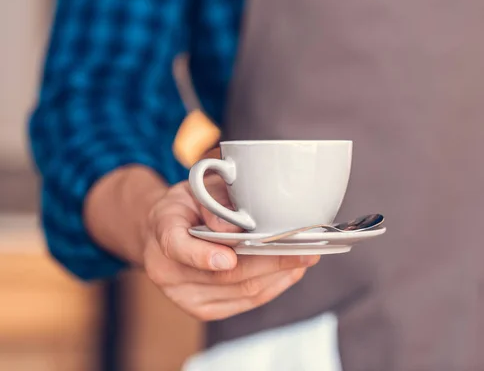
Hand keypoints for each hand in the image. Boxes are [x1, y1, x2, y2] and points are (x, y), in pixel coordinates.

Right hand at [141, 176, 319, 320]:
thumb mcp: (197, 189)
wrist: (161, 233)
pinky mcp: (204, 310)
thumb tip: (235, 228)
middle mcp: (167, 272)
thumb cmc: (186, 207)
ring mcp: (185, 297)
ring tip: (305, 258)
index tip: (228, 257)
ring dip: (278, 276)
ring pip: (241, 291)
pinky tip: (290, 272)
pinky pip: (245, 302)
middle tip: (303, 250)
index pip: (177, 246)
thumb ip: (215, 203)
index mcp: (161, 232)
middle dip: (269, 263)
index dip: (203, 255)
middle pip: (224, 275)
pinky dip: (273, 287)